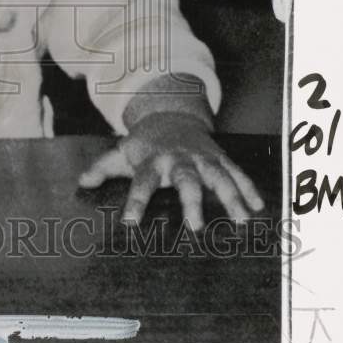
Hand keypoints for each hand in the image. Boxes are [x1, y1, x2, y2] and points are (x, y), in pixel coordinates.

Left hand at [78, 112, 263, 229]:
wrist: (172, 115)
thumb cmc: (145, 144)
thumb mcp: (122, 152)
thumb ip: (103, 168)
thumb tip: (82, 181)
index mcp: (153, 162)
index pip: (142, 183)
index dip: (135, 202)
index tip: (130, 223)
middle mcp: (179, 160)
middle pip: (186, 181)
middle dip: (191, 202)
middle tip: (196, 227)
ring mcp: (202, 158)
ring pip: (219, 177)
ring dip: (232, 197)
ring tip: (243, 221)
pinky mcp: (219, 158)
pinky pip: (237, 173)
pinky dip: (249, 188)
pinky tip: (259, 206)